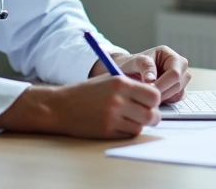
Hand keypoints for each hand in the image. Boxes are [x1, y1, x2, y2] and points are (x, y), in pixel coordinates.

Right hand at [0, 77, 161, 138]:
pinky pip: (128, 135)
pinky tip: (119, 124)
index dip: (154, 100)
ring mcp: (112, 117)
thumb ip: (132, 86)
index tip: (150, 101)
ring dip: (139, 124)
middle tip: (146, 114)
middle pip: (151, 114)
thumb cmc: (87, 92)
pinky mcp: (106, 131)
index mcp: (121, 83)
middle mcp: (118, 100)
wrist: (61, 106)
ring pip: (141, 126)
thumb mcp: (109, 80)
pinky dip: (127, 131)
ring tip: (130, 118)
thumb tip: (155, 96)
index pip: (154, 95)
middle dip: (152, 116)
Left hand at [90, 46, 191, 102]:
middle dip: (162, 92)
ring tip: (148, 95)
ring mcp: (181, 76)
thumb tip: (151, 79)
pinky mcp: (179, 87)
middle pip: (178, 84)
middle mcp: (179, 65)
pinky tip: (153, 97)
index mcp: (169, 55)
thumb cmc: (131, 64)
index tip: (147, 90)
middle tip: (146, 96)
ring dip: (164, 97)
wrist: (129, 71)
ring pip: (179, 92)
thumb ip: (145, 66)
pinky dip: (167, 100)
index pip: (174, 73)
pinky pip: (177, 98)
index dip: (162, 84)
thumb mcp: (135, 62)